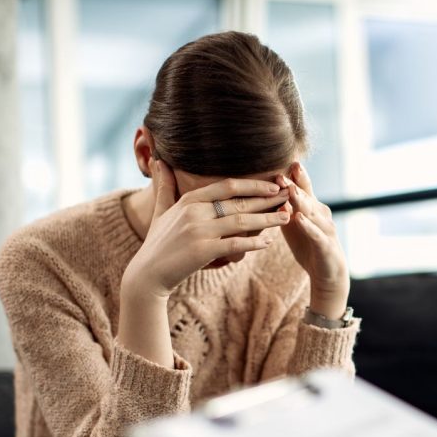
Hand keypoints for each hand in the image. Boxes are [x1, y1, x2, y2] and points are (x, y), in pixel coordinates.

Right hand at [122, 159, 289, 298]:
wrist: (147, 275)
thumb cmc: (157, 244)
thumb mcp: (160, 212)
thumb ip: (165, 187)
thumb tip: (160, 161)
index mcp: (190, 201)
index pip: (227, 186)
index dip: (253, 184)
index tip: (273, 184)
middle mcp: (195, 212)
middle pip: (239, 201)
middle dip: (267, 199)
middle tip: (289, 196)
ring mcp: (199, 231)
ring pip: (241, 221)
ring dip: (267, 219)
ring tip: (287, 217)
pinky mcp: (203, 252)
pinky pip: (235, 244)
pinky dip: (253, 242)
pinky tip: (268, 242)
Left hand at [277, 162, 349, 318]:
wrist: (328, 273)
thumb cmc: (308, 245)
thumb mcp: (293, 225)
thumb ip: (283, 209)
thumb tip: (266, 192)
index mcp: (312, 207)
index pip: (303, 188)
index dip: (295, 175)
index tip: (284, 161)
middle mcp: (320, 214)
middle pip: (306, 196)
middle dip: (295, 184)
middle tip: (282, 172)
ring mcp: (325, 229)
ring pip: (311, 213)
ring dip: (301, 201)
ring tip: (290, 190)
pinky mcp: (325, 246)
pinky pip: (315, 234)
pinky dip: (307, 226)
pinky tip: (298, 218)